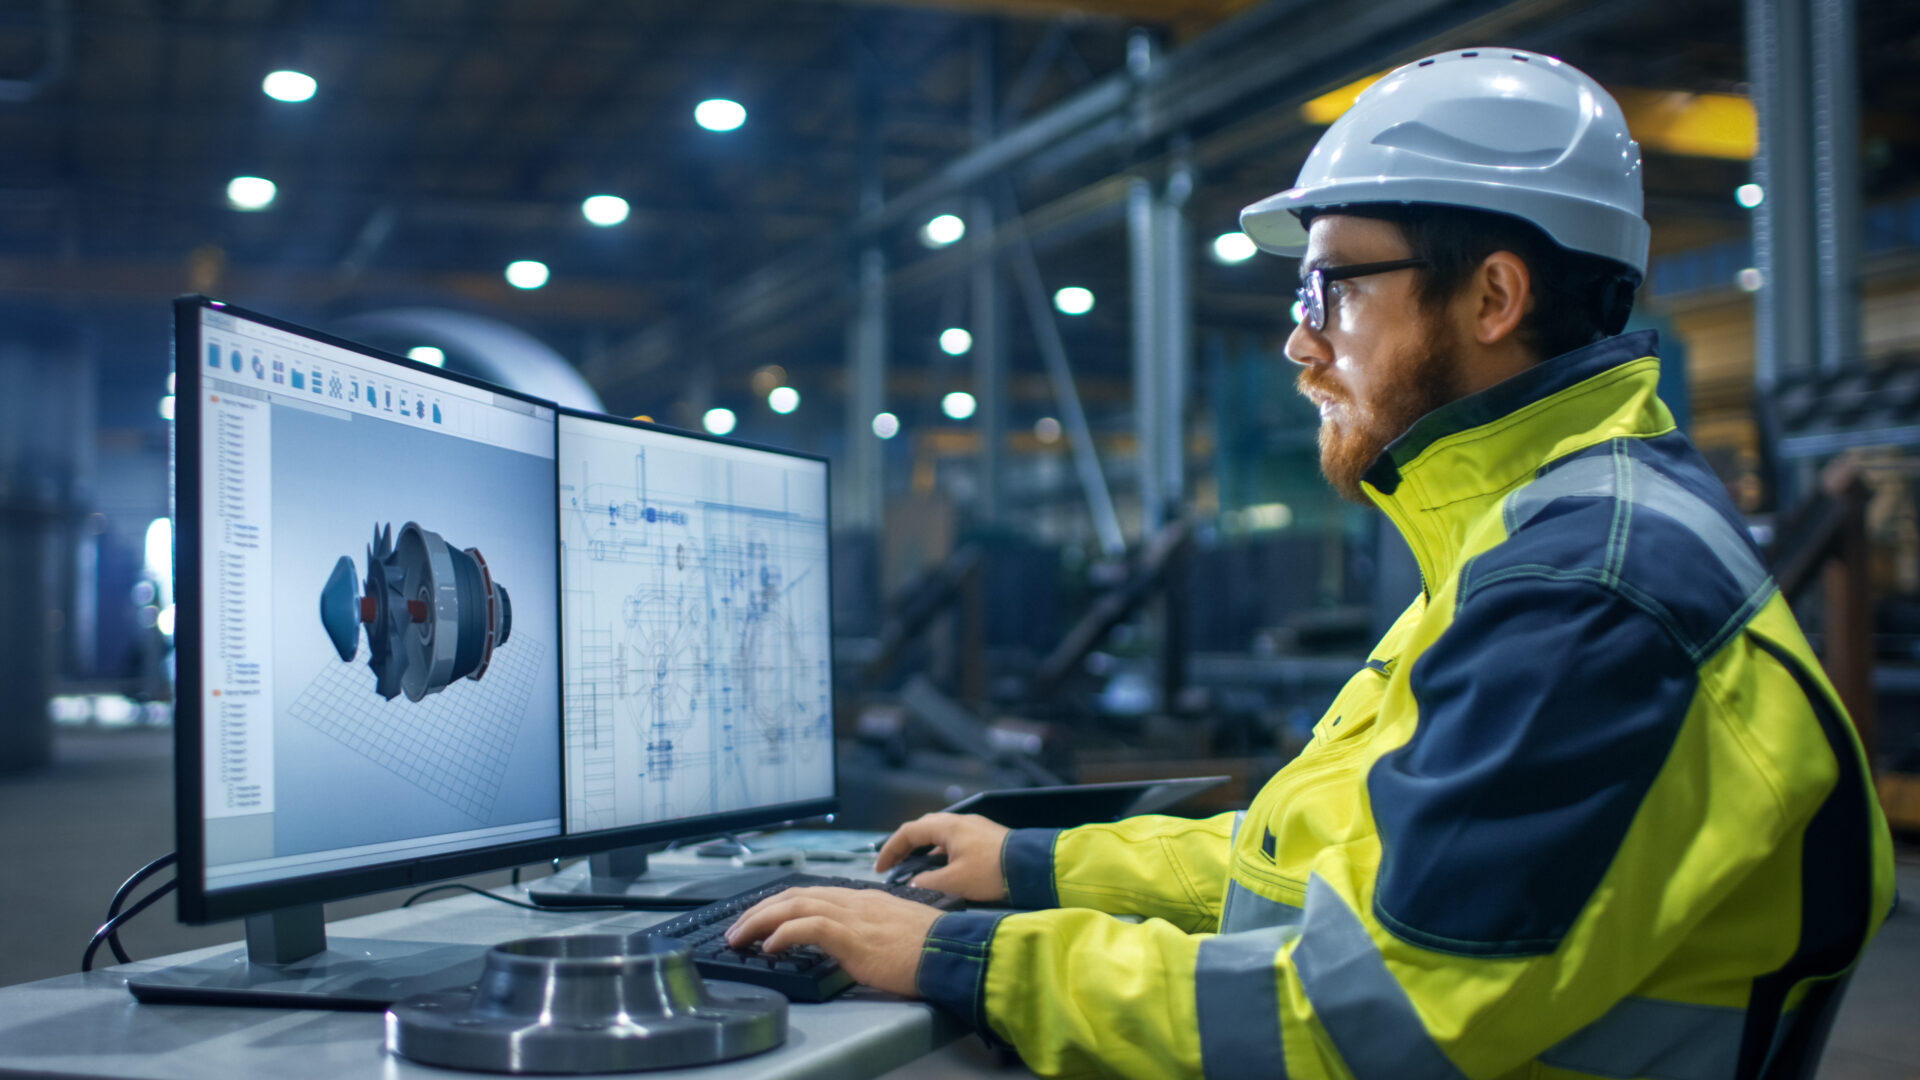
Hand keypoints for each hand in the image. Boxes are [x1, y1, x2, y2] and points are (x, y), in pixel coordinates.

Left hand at [723, 886, 941, 996]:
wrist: (954, 952)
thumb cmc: (935, 949)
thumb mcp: (899, 932)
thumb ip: (874, 931)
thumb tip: (858, 943)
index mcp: (865, 900)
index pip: (812, 892)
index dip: (780, 903)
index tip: (761, 917)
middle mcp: (855, 901)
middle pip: (794, 894)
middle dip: (760, 910)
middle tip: (738, 928)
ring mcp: (854, 916)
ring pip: (794, 905)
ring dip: (760, 921)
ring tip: (739, 937)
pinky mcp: (853, 935)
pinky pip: (808, 927)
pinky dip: (783, 933)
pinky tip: (768, 946)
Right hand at [874, 812, 1010, 901]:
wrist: (1033, 867)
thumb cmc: (992, 871)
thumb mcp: (955, 882)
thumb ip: (928, 883)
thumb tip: (913, 884)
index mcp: (947, 827)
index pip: (908, 833)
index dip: (890, 850)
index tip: (880, 868)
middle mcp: (959, 821)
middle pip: (922, 829)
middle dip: (905, 847)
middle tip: (894, 866)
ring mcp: (973, 827)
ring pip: (939, 835)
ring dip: (924, 851)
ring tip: (916, 870)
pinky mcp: (985, 837)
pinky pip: (954, 841)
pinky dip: (941, 853)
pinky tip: (943, 870)